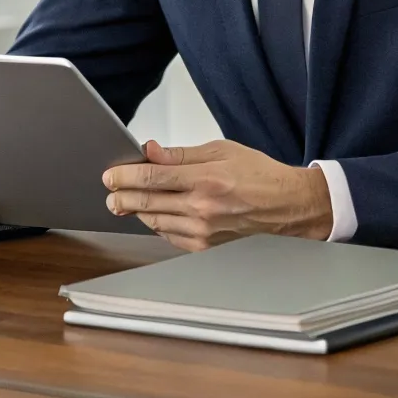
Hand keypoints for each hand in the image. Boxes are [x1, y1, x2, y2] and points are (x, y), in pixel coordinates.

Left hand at [102, 139, 332, 250]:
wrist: (287, 206)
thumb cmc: (259, 175)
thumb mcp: (221, 151)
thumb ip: (180, 154)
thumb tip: (150, 151)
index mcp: (206, 179)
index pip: (152, 177)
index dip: (125, 176)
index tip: (110, 175)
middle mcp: (202, 208)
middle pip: (146, 203)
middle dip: (121, 197)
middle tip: (110, 192)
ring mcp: (203, 232)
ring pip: (155, 222)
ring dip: (137, 211)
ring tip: (126, 202)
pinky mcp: (205, 247)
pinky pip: (170, 236)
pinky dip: (157, 224)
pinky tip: (154, 214)